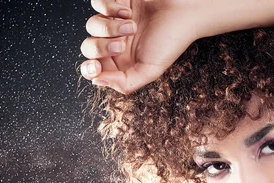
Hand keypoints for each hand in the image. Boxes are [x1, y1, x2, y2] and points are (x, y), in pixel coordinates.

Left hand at [80, 0, 200, 93]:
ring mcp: (114, 21)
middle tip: (122, 44)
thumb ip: (125, 82)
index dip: (89, 69)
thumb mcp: (150, 70)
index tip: (96, 66)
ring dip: (109, 26)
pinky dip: (110, 7)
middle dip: (101, 46)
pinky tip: (129, 11)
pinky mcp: (117, 1)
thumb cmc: (172, 40)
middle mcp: (116, 43)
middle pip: (89, 47)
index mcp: (122, 63)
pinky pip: (98, 4)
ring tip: (132, 25)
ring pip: (92, 25)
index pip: (93, 69)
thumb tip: (97, 81)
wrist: (184, 10)